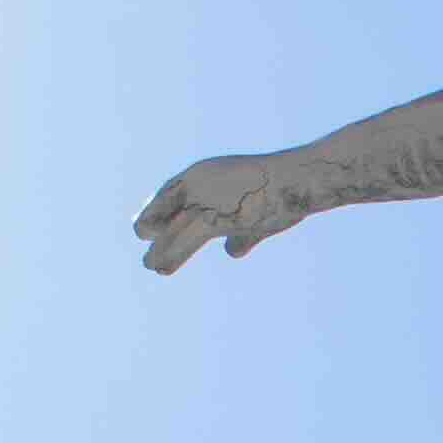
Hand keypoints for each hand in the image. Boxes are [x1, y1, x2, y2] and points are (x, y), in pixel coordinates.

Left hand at [134, 152, 320, 274]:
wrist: (299, 181)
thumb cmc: (285, 192)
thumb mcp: (257, 212)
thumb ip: (240, 234)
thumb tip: (230, 252)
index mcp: (205, 174)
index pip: (173, 193)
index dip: (161, 210)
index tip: (152, 226)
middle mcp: (197, 183)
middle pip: (166, 207)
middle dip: (153, 224)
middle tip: (143, 236)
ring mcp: (204, 200)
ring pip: (172, 229)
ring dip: (160, 249)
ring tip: (150, 265)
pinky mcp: (213, 218)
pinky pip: (184, 240)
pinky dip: (170, 254)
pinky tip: (159, 268)